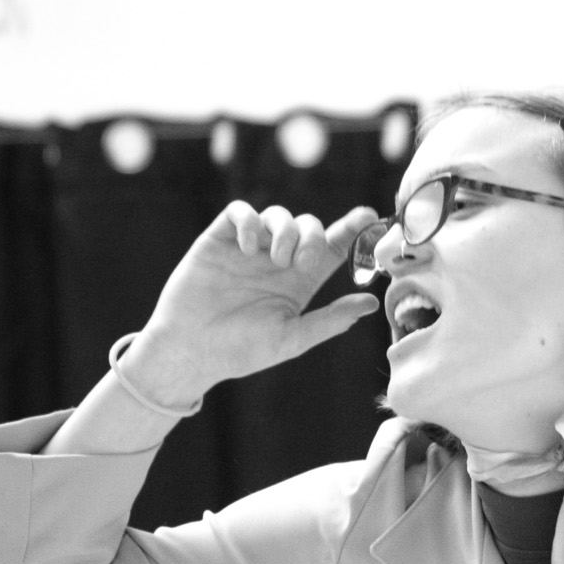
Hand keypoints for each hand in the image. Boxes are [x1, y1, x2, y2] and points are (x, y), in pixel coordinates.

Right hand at [121, 202, 381, 402]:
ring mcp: (248, 248)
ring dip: (284, 230)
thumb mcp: (291, 339)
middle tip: (301, 263)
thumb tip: (372, 303)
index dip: (351, 230)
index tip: (370, 216)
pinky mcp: (219, 240)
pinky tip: (249, 248)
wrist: (191, 350)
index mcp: (298, 283)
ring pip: (277, 215)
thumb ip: (330, 320)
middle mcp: (276, 261)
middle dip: (313, 236)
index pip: (331, 249)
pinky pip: (240, 212)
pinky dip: (250, 222)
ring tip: (274, 259)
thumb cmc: (240, 350)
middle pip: (308, 226)